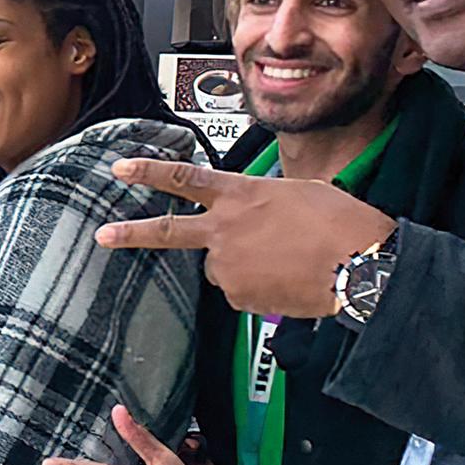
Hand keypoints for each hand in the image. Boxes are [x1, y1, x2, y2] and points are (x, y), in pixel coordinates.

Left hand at [94, 159, 396, 317]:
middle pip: (169, 230)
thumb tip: (255, 220)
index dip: (149, 170)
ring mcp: (230, 263)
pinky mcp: (240, 296)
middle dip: (131, 233)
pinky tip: (288, 282)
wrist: (361, 266)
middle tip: (103, 236)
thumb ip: (263, 202)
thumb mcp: (300, 193)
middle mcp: (226, 227)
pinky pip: (242, 292)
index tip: (120, 168)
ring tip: (286, 262)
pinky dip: (260, 289)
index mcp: (241, 193)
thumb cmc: (341, 224)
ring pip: (222, 267)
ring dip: (243, 266)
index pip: (184, 177)